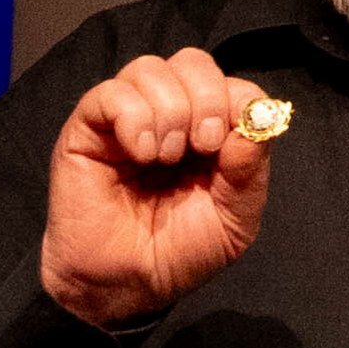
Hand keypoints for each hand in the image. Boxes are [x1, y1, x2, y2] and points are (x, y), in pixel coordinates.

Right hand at [44, 49, 278, 327]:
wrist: (126, 285)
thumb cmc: (179, 253)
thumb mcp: (234, 220)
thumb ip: (250, 171)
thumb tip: (260, 120)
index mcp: (210, 132)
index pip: (231, 84)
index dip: (239, 99)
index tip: (234, 139)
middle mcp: (169, 115)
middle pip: (192, 62)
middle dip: (207, 97)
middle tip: (204, 146)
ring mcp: (127, 118)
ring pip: (150, 68)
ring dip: (170, 110)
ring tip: (166, 157)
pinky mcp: (88, 129)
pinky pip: (110, 93)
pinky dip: (134, 116)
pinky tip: (142, 153)